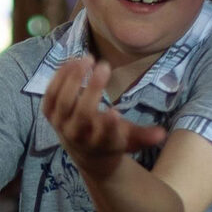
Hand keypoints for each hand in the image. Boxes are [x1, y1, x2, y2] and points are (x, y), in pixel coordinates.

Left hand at [42, 56, 167, 178]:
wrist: (85, 153)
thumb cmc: (112, 140)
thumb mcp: (130, 140)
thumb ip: (145, 136)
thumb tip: (162, 134)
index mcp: (99, 143)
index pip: (102, 137)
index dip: (108, 126)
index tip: (116, 111)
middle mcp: (77, 135)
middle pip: (82, 114)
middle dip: (93, 90)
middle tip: (105, 66)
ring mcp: (60, 124)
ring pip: (63, 101)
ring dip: (74, 77)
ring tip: (89, 58)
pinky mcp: (49, 114)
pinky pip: (51, 94)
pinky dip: (60, 77)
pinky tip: (73, 61)